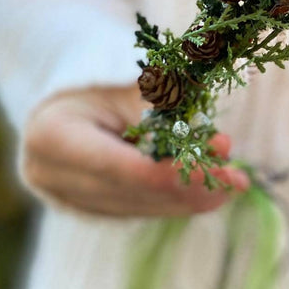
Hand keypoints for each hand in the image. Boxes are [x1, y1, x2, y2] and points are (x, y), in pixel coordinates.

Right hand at [22, 85, 249, 216]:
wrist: (68, 97)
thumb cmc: (101, 77)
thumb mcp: (129, 81)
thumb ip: (163, 110)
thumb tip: (211, 144)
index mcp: (52, 137)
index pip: (120, 167)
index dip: (170, 173)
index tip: (215, 167)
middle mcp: (53, 177)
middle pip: (134, 193)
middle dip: (191, 187)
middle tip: (236, 177)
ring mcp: (70, 199)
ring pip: (143, 208)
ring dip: (193, 197)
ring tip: (233, 179)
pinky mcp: (92, 209)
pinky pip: (143, 210)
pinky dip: (179, 200)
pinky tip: (212, 188)